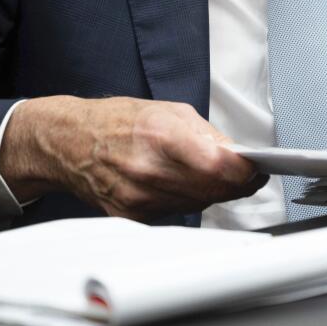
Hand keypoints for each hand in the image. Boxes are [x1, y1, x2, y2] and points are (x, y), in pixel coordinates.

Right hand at [0, 96, 267, 220]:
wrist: (70, 142)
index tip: (257, 169)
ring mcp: (138, 196)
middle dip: (236, 183)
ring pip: (198, 204)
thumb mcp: (169, 111)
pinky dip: (187, 200)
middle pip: (213, 190)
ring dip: (214, 193)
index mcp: (161, 136)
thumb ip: (208, 135)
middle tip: (246, 174)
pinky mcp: (130, 215)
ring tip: (216, 176)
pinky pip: (175, 212)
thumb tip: (238, 155)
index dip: (245, 172)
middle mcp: (149, 170)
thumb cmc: (118, 121)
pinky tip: (184, 185)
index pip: (219, 167)